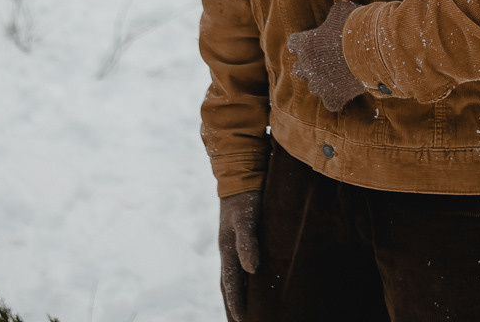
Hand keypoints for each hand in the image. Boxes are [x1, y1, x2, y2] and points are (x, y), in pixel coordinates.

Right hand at [218, 189, 260, 321]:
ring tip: (242, 311)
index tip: (242, 321)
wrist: (241, 173)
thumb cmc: (244, 197)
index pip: (231, 285)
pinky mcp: (241, 236)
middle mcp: (228, 251)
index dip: (236, 303)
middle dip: (232, 305)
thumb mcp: (246, 218)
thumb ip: (248, 242)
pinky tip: (252, 281)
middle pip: (228, 285)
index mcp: (228, 251)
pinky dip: (243, 279)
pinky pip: (240, 264)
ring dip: (236, 294)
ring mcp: (233, 244)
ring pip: (233, 276)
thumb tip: (252, 269)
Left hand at [287, 0, 364, 111]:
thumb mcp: (342, 11)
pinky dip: (337, 99)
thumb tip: (336, 15)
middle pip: (298, 70)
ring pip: (313, 87)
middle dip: (309, 66)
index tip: (311, 41)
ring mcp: (319, 84)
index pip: (293, 43)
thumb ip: (333, 15)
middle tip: (324, 61)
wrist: (372, 48)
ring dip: (323, 82)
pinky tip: (346, 92)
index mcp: (306, 44)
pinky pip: (330, 103)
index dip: (302, 42)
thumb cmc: (355, 26)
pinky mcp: (333, 97)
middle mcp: (308, 65)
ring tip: (338, 76)